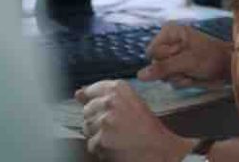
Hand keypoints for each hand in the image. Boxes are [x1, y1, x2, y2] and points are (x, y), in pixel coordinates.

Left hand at [75, 80, 194, 161]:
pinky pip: (91, 144)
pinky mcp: (102, 139)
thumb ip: (103, 95)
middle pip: (87, 111)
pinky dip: (101, 149)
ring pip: (86, 128)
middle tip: (116, 127)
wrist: (160, 149)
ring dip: (98, 135)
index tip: (103, 111)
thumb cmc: (147, 127)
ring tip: (116, 137)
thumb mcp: (130, 102)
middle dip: (97, 121)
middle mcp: (110, 101)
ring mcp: (105, 121)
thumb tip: (77, 94)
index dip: (95, 102)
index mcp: (119, 88)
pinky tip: (115, 146)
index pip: (92, 90)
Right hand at [137, 22, 231, 86]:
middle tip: (188, 66)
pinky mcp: (178, 68)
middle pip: (156, 64)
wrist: (228, 68)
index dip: (164, 59)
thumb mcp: (187, 61)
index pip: (151, 52)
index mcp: (169, 32)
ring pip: (162, 75)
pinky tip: (194, 77)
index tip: (180, 56)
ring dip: (178, 77)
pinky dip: (183, 81)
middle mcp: (169, 43)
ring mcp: (173, 57)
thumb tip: (139, 75)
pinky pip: (171, 80)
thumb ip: (163, 68)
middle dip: (172, 70)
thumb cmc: (210, 58)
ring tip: (193, 71)